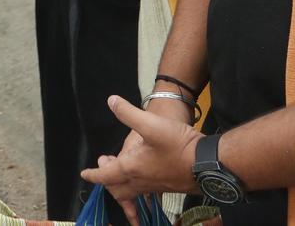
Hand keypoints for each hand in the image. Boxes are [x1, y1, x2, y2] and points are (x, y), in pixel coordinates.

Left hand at [81, 95, 201, 225]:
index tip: (85, 174)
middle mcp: (141, 181)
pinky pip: (146, 193)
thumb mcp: (151, 124)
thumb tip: (111, 101)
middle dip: (107, 180)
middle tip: (103, 166)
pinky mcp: (168, 187)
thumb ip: (129, 113)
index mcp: (132, 168)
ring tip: (120, 171)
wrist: (209, 164)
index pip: (106, 176)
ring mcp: (155, 187)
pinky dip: (137, 190)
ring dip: (121, 185)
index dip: (94, 174)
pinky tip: (144, 179)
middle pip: (117, 188)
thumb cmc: (178, 145)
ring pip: (132, 192)